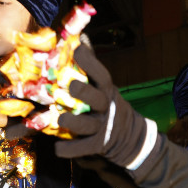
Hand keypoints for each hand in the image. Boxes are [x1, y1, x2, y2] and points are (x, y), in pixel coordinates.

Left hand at [55, 45, 158, 169]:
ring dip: (70, 121)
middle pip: (95, 98)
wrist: (130, 138)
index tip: (77, 50)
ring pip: (85, 124)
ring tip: (60, 118)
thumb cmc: (108, 106)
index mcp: (107, 90)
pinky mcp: (98, 146)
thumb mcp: (105, 87)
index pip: (101, 73)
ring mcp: (102, 128)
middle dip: (81, 91)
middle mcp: (106, 107)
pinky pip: (80, 149)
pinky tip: (57, 146)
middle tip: (69, 87)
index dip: (89, 61)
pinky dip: (67, 149)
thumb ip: (91, 69)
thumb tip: (79, 38)